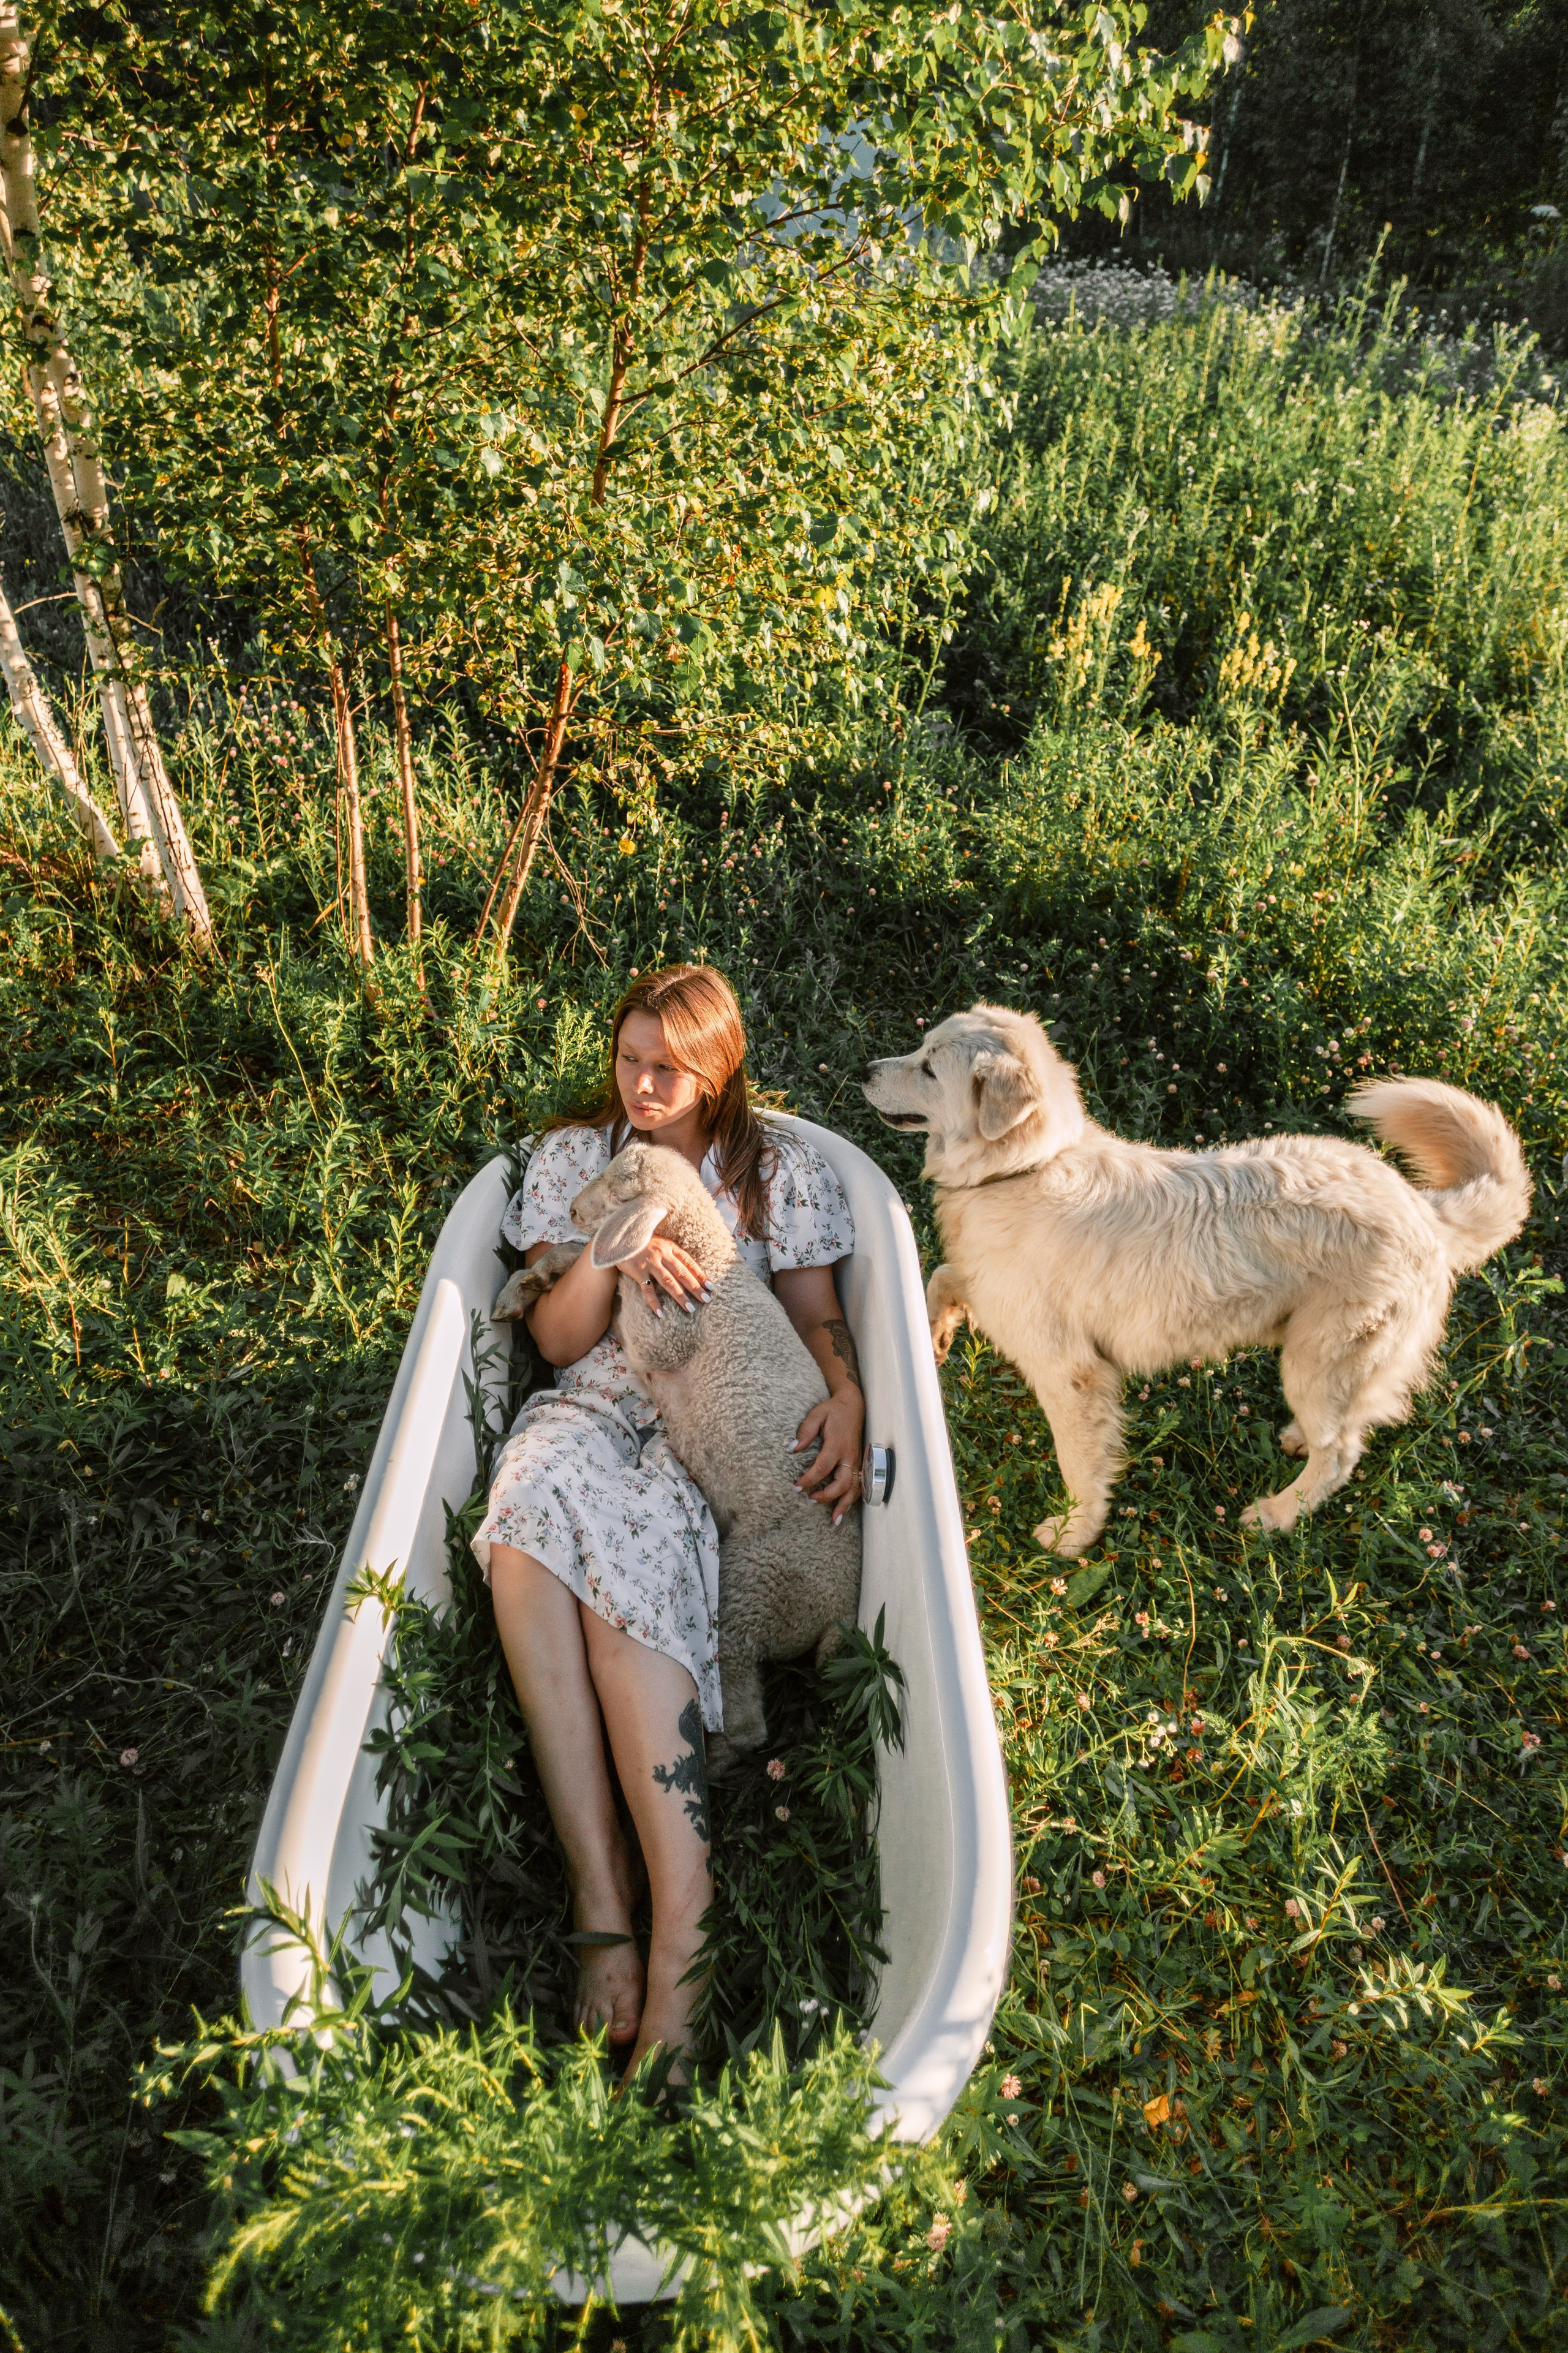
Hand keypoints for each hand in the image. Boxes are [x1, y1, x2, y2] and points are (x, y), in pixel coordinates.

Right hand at [620, 1235, 710, 1317]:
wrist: (619, 1238)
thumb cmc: (642, 1242)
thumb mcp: (661, 1243)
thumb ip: (673, 1254)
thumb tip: (688, 1269)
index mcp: (670, 1247)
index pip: (689, 1263)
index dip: (701, 1275)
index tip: (711, 1287)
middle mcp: (662, 1255)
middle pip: (682, 1273)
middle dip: (695, 1287)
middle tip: (706, 1300)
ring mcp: (650, 1264)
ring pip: (668, 1282)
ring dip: (680, 1296)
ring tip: (690, 1308)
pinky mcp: (638, 1271)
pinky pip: (648, 1289)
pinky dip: (654, 1302)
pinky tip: (661, 1313)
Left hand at [791, 1385, 864, 1524]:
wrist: (853, 1406)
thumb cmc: (832, 1411)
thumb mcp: (816, 1414)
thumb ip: (805, 1431)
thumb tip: (793, 1448)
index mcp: (837, 1444)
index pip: (823, 1467)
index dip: (810, 1479)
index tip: (796, 1487)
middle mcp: (849, 1455)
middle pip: (842, 1482)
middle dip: (827, 1495)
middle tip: (810, 1500)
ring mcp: (857, 1461)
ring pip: (854, 1488)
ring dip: (844, 1504)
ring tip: (834, 1519)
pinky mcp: (860, 1464)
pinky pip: (859, 1485)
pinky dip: (853, 1499)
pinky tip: (844, 1510)